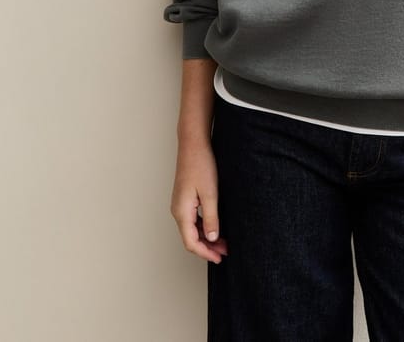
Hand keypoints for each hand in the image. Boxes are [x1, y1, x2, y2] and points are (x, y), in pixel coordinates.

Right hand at [170, 137, 227, 263]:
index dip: (206, 253)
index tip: (220, 258)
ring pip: (192, 229)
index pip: (191, 243)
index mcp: (181, 212)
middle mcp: (177, 211)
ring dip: (207, 238)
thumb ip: (210, 217)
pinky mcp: (185, 198)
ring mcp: (180, 204)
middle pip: (191, 238)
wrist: (193, 145)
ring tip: (224, 241)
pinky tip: (215, 226)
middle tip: (226, 251)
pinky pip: (192, 220)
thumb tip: (212, 238)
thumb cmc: (201, 165)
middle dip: (208, 247)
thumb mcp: (210, 194)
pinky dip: (203, 227)